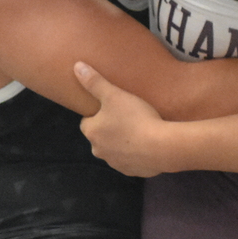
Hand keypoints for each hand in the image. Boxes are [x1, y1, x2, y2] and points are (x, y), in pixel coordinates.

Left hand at [75, 61, 169, 177]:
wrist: (161, 147)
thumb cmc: (134, 118)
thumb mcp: (114, 95)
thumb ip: (95, 82)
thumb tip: (76, 66)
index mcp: (91, 133)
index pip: (87, 122)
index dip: (98, 114)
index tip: (112, 108)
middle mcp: (98, 151)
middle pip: (100, 137)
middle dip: (109, 129)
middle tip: (127, 117)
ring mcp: (115, 163)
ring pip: (114, 150)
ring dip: (122, 142)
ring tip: (139, 130)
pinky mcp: (132, 172)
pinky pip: (130, 160)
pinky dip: (135, 154)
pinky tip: (147, 144)